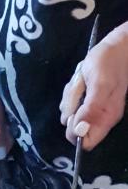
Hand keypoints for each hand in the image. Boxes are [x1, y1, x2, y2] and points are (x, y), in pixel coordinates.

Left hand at [60, 23, 127, 149]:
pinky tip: (80, 79)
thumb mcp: (99, 84)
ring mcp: (93, 108)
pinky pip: (72, 102)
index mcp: (105, 118)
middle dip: (71, 111)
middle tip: (79, 91)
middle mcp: (99, 117)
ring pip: (70, 113)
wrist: (118, 46)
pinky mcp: (88, 98)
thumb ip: (90, 109)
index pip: (85, 142)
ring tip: (81, 82)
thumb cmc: (109, 62)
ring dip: (70, 99)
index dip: (75, 132)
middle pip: (75, 128)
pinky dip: (71, 92)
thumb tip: (79, 131)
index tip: (74, 115)